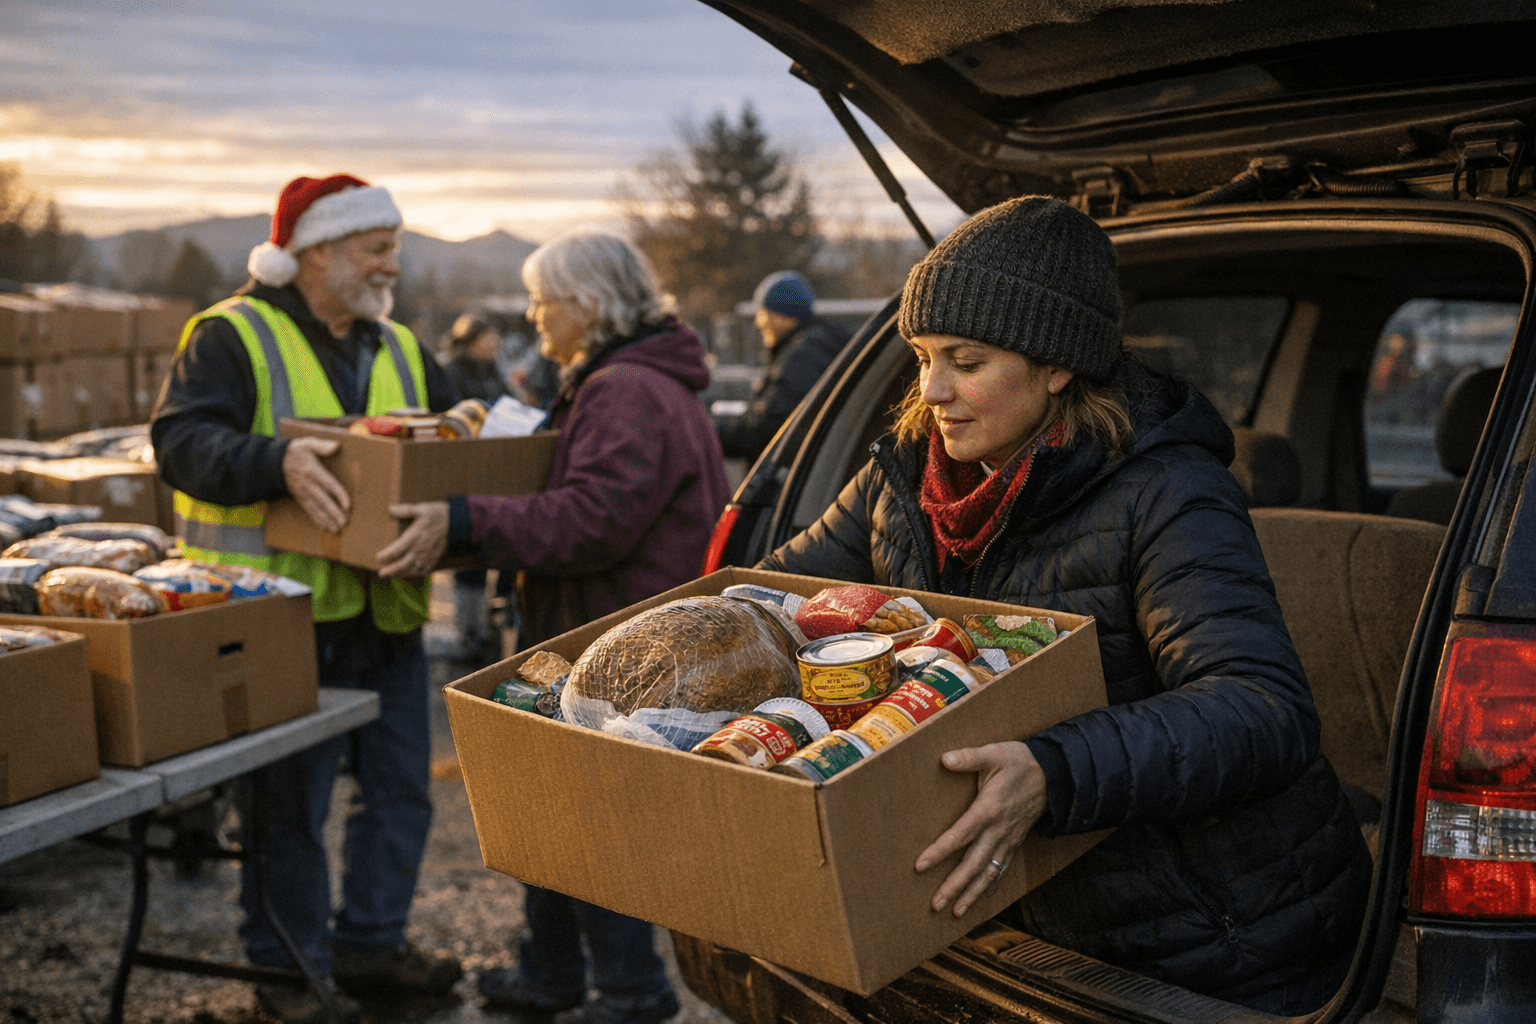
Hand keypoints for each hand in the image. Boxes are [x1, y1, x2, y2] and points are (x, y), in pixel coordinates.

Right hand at [282, 437, 349, 532]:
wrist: (274, 463)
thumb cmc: (295, 452)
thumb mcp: (306, 443)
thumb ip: (321, 445)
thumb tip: (336, 446)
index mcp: (312, 471)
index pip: (328, 484)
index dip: (339, 494)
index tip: (348, 504)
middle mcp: (307, 484)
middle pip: (323, 500)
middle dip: (333, 512)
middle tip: (345, 522)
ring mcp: (303, 493)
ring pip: (316, 508)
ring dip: (327, 519)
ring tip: (337, 529)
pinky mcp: (300, 498)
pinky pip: (309, 511)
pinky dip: (318, 520)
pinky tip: (327, 527)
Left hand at [377, 501, 449, 577]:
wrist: (458, 523)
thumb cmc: (439, 514)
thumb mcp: (422, 508)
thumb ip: (406, 510)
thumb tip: (390, 508)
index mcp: (415, 537)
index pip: (396, 550)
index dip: (385, 556)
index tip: (378, 558)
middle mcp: (420, 549)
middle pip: (403, 565)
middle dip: (391, 570)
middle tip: (381, 573)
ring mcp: (428, 555)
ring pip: (413, 570)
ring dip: (402, 574)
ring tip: (394, 575)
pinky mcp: (435, 558)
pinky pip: (425, 570)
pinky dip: (416, 574)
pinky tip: (411, 573)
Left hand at [914, 741, 1046, 916]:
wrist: (1055, 775)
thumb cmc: (1020, 762)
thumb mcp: (994, 753)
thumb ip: (969, 757)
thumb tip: (945, 759)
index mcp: (989, 809)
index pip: (961, 834)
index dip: (940, 851)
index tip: (921, 865)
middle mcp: (999, 830)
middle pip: (974, 863)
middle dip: (955, 886)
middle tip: (936, 904)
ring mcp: (1009, 839)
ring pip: (989, 872)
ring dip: (972, 893)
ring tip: (955, 912)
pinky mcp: (1015, 842)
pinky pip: (1003, 869)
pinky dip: (991, 886)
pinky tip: (980, 898)